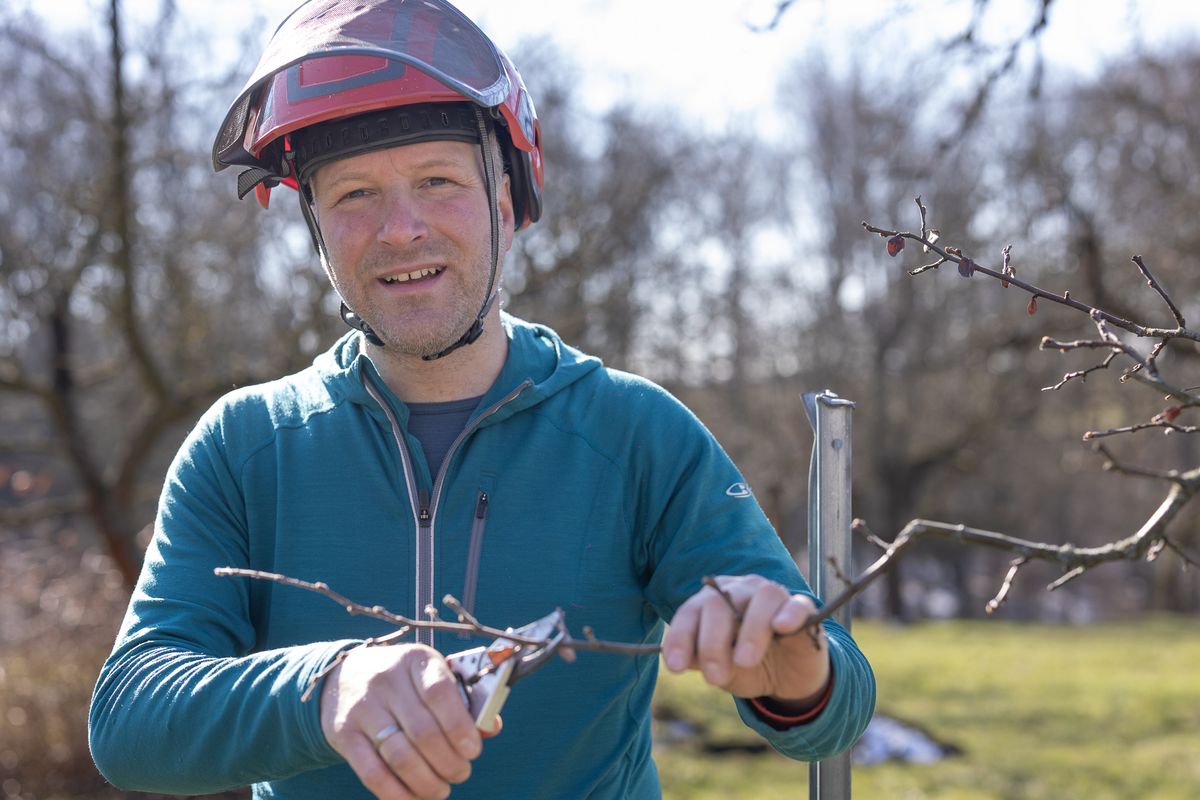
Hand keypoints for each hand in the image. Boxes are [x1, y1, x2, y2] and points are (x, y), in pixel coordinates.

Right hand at [319, 644, 484, 799]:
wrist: (343, 676)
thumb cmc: (403, 680)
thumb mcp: (430, 673)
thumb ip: (463, 698)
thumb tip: (490, 728)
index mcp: (416, 661)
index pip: (439, 692)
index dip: (459, 726)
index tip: (473, 750)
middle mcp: (386, 681)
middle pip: (423, 732)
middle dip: (449, 762)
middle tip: (461, 772)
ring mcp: (363, 709)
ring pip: (400, 757)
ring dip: (427, 782)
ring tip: (442, 789)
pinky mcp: (344, 735)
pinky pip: (372, 773)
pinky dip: (397, 794)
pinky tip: (415, 799)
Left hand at [662, 575, 829, 709]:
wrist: (788, 678)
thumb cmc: (747, 667)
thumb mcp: (722, 670)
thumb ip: (700, 661)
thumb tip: (676, 660)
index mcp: (713, 602)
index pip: (691, 611)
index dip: (681, 637)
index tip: (676, 666)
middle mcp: (741, 591)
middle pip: (721, 603)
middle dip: (712, 642)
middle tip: (714, 676)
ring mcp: (773, 597)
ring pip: (761, 598)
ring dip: (750, 630)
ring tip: (744, 661)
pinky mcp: (803, 611)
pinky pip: (798, 604)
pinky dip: (789, 613)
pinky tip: (781, 627)